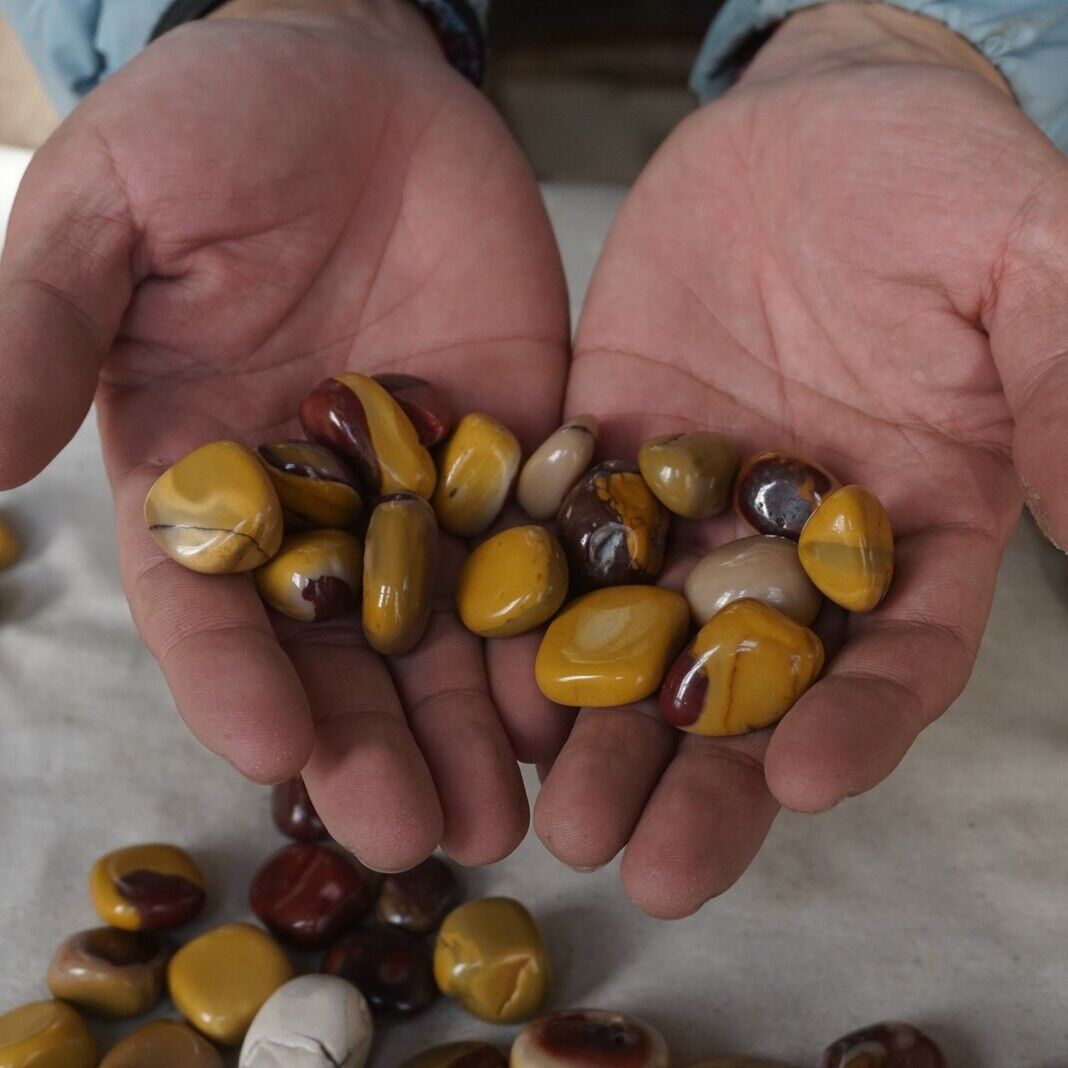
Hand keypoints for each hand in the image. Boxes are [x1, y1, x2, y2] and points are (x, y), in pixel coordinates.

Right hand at [0, 0, 569, 869]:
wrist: (361, 74)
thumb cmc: (216, 129)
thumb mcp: (111, 215)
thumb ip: (44, 330)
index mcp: (206, 477)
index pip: (208, 607)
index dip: (234, 681)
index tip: (273, 751)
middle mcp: (318, 507)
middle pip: (340, 651)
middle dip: (373, 744)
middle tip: (417, 839)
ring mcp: (427, 486)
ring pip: (446, 630)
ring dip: (472, 727)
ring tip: (505, 820)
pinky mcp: (516, 448)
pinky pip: (540, 548)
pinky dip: (555, 624)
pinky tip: (579, 700)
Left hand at [534, 2, 1067, 915]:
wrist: (808, 122)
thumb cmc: (936, 181)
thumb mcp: (1027, 264)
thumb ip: (1061, 387)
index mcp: (911, 527)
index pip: (896, 656)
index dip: (859, 723)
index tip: (802, 780)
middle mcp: (792, 543)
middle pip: (752, 686)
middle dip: (703, 776)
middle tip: (646, 866)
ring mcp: (689, 504)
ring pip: (644, 640)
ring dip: (602, 731)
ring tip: (558, 813)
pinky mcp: (600, 454)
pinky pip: (561, 545)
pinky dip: (529, 615)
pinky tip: (492, 682)